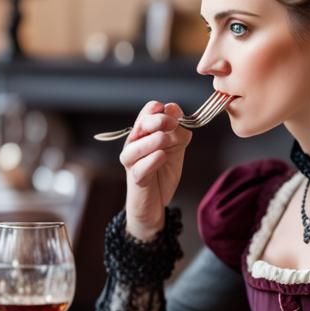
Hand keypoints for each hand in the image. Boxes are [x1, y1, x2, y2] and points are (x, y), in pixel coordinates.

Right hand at [122, 101, 192, 239]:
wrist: (156, 201)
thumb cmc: (163, 170)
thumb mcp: (177, 147)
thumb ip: (177, 129)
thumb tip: (173, 109)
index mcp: (144, 131)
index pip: (147, 111)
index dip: (160, 109)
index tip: (175, 114)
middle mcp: (134, 142)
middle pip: (142, 124)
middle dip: (159, 121)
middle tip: (173, 124)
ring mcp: (132, 161)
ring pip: (137, 145)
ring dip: (154, 140)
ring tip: (167, 141)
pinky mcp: (136, 178)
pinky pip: (141, 167)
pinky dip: (152, 160)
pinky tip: (162, 156)